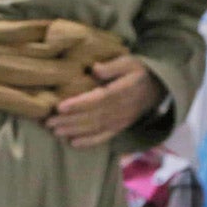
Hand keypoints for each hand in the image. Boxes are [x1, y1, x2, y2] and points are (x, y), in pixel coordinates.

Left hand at [48, 55, 163, 148]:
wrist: (158, 88)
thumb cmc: (138, 72)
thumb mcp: (129, 62)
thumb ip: (112, 66)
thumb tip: (94, 68)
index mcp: (122, 92)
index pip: (97, 99)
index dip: (78, 104)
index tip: (60, 107)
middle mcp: (121, 109)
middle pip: (92, 116)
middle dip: (69, 121)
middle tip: (48, 122)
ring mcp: (120, 121)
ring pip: (95, 128)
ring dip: (74, 131)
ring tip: (54, 131)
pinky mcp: (119, 128)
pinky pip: (103, 137)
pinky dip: (88, 142)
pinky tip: (72, 143)